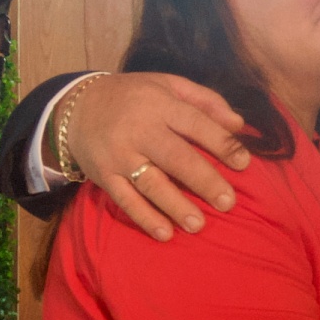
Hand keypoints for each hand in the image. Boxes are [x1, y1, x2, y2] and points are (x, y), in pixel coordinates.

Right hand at [56, 73, 250, 240]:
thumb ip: (205, 101)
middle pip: (175, 157)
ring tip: (198, 225)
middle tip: (227, 202)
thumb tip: (238, 124)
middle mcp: (139, 130)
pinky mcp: (104, 176)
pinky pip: (126, 200)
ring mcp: (120, 156)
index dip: (221, 143)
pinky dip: (145, 218)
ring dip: (175, 206)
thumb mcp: (168, 85)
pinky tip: (165, 233)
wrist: (76, 107)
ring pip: (151, 183)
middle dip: (203, 180)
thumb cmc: (133, 97)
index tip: (244, 163)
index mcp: (159, 104)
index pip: (195, 124)